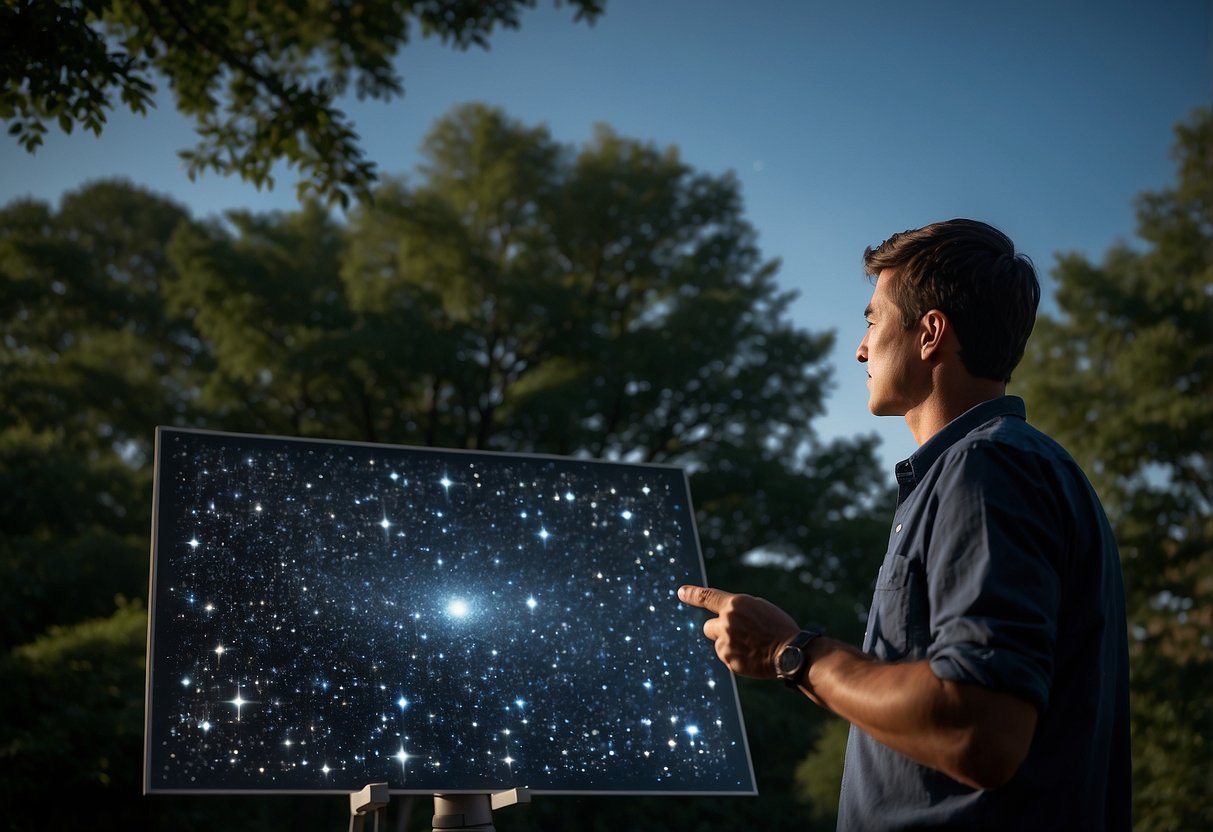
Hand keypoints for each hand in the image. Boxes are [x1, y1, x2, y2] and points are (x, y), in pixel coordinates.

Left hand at [678, 585, 800, 678]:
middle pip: (708, 627)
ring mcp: (727, 642)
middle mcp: (727, 621)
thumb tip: (721, 618)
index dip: (692, 594)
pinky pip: (727, 657)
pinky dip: (736, 658)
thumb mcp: (758, 608)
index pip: (707, 597)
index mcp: (735, 604)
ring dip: (729, 645)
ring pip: (719, 643)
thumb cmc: (778, 627)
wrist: (790, 652)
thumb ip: (737, 610)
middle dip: (718, 631)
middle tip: (737, 635)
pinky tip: (752, 656)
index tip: (681, 592)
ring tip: (751, 646)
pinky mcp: (729, 660)